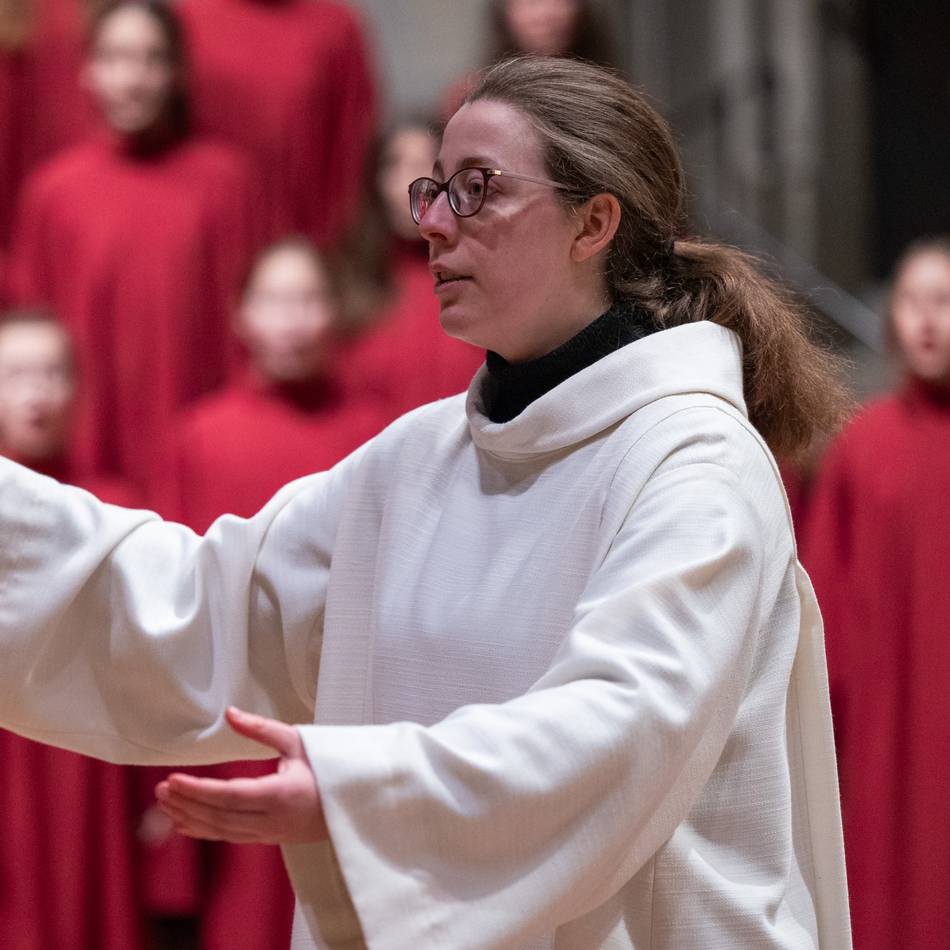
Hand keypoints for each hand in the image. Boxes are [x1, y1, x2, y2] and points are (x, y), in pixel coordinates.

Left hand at [155, 706, 327, 844]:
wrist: (356, 800)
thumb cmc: (330, 765)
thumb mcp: (298, 741)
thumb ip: (261, 729)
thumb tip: (230, 714)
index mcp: (283, 795)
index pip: (230, 796)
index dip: (198, 790)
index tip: (173, 780)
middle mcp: (274, 820)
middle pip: (221, 816)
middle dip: (187, 803)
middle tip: (161, 788)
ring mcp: (272, 833)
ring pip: (222, 830)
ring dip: (191, 817)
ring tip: (165, 802)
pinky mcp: (269, 837)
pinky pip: (231, 836)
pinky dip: (205, 830)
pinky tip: (184, 822)